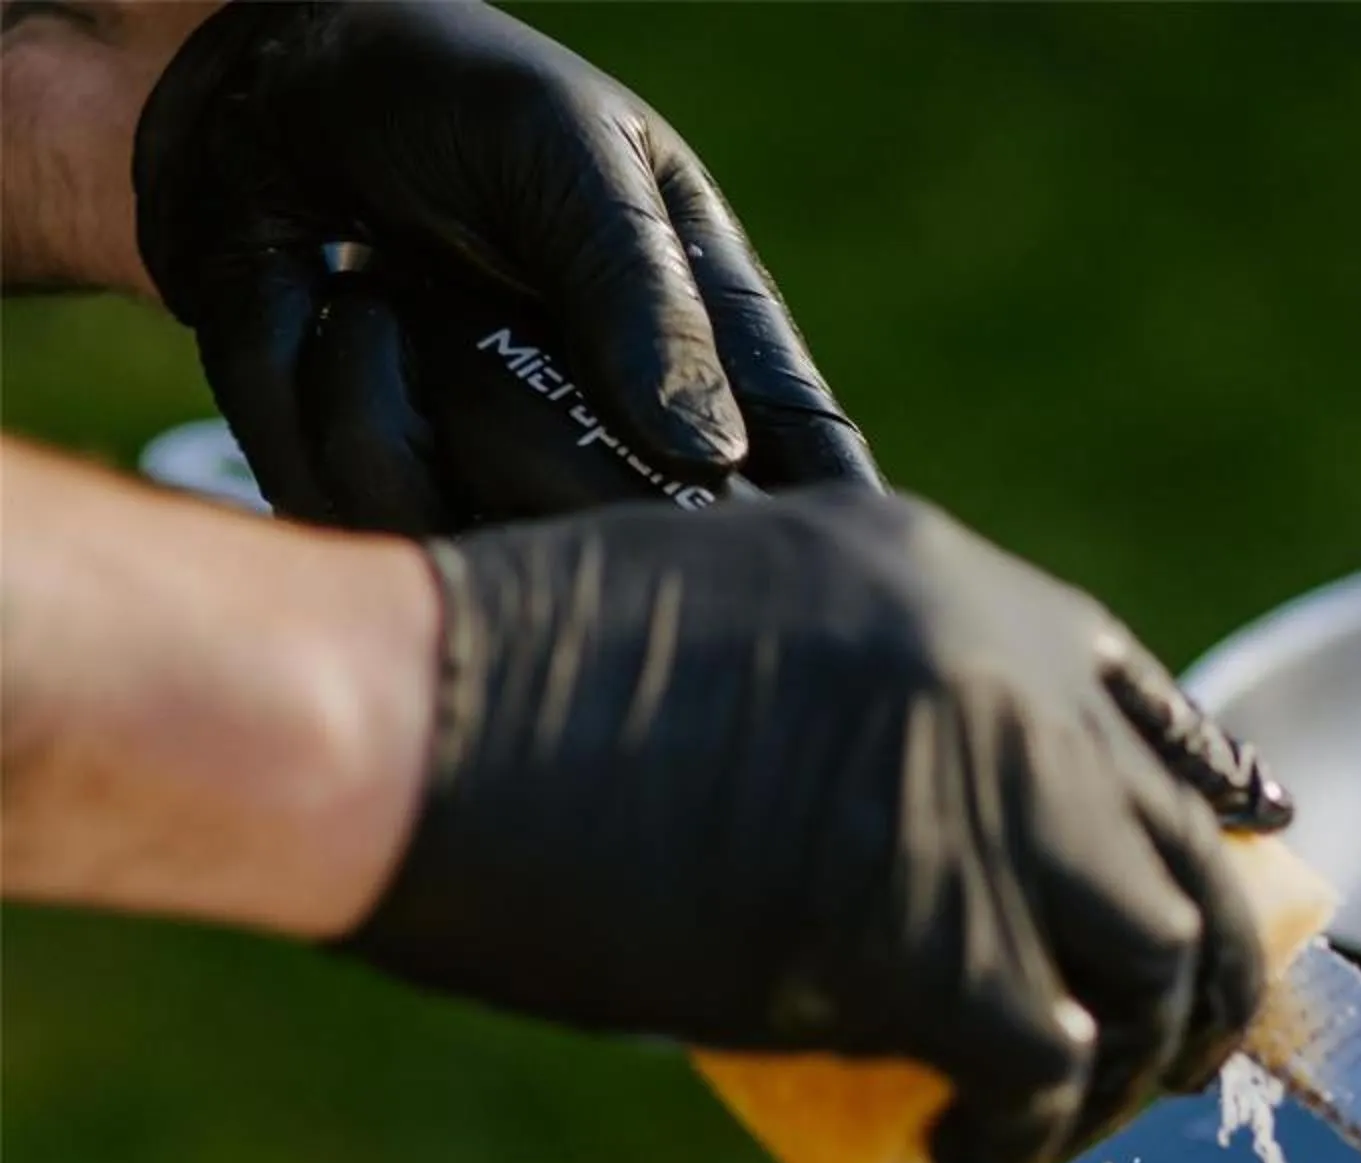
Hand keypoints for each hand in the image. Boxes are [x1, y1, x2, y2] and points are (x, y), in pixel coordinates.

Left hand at [131, 0, 874, 530]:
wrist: (254, 102)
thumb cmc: (442, 97)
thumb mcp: (562, 151)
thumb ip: (638, 291)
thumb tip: (706, 456)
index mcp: (718, 363)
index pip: (814, 485)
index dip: (814, 549)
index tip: (792, 574)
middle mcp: (624, 463)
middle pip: (647, 561)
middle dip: (551, 449)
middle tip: (478, 310)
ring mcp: (511, 503)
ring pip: (497, 546)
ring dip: (415, 390)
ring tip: (388, 287)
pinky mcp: (396, 519)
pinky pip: (374, 521)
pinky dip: (325, 403)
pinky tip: (328, 319)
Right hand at [350, 490, 1292, 1162]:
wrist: (412, 721)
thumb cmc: (504, 691)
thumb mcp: (729, 635)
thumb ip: (857, 711)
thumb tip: (908, 849)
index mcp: (963, 587)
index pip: (1157, 719)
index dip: (1199, 836)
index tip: (1195, 911)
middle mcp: (1016, 681)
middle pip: (1195, 868)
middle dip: (1194, 988)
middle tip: (1136, 1067)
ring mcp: (995, 806)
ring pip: (1164, 975)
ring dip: (1117, 1075)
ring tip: (1028, 1120)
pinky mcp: (943, 941)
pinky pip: (1056, 1072)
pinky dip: (1022, 1134)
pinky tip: (955, 1143)